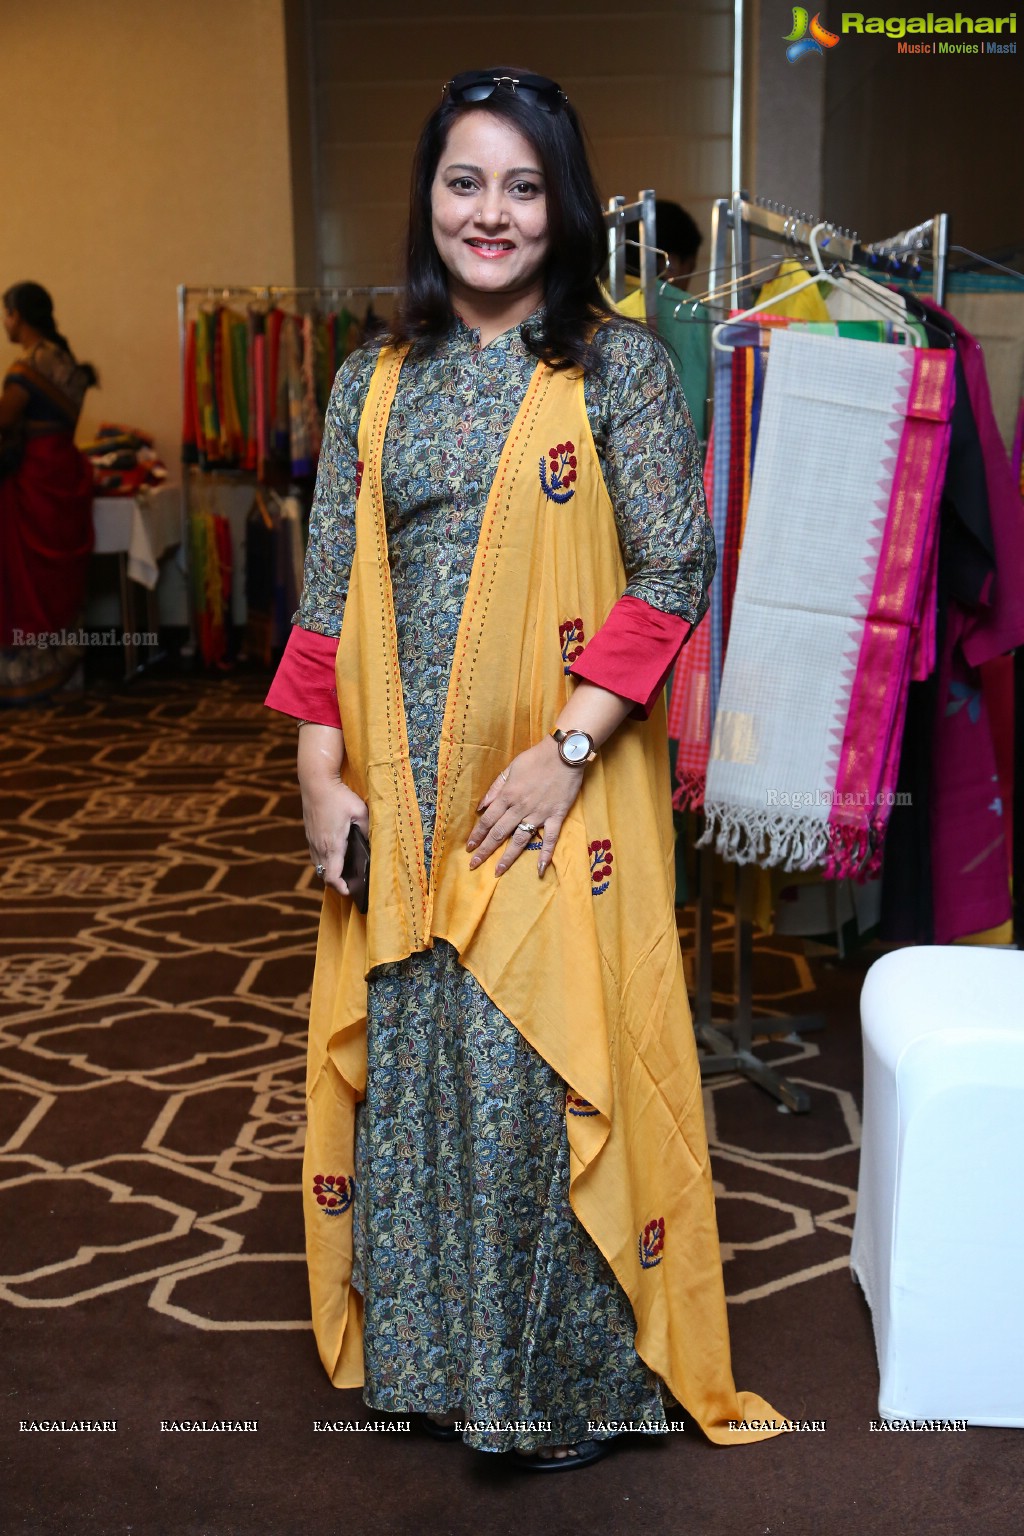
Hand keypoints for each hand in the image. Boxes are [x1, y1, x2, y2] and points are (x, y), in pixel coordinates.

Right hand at [301, 777, 368, 895]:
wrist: (315, 781)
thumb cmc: (338, 796)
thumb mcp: (360, 812)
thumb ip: (368, 830)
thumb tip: (374, 843)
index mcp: (332, 845)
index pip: (332, 876)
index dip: (341, 888)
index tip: (350, 891)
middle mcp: (318, 846)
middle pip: (324, 874)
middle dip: (336, 882)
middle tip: (351, 883)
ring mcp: (311, 840)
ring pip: (318, 864)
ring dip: (329, 870)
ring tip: (344, 871)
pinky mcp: (309, 833)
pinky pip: (315, 854)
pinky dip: (324, 859)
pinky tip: (335, 854)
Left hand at [466, 738, 584, 877]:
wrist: (564, 753)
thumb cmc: (536, 758)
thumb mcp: (510, 768)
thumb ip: (495, 788)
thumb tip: (481, 807)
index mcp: (508, 795)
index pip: (488, 820)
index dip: (477, 835)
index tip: (469, 847)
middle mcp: (520, 808)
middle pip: (499, 833)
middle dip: (485, 850)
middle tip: (474, 865)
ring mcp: (539, 814)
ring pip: (520, 840)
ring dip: (508, 857)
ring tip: (497, 871)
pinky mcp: (556, 816)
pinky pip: (550, 838)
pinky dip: (546, 854)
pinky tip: (540, 869)